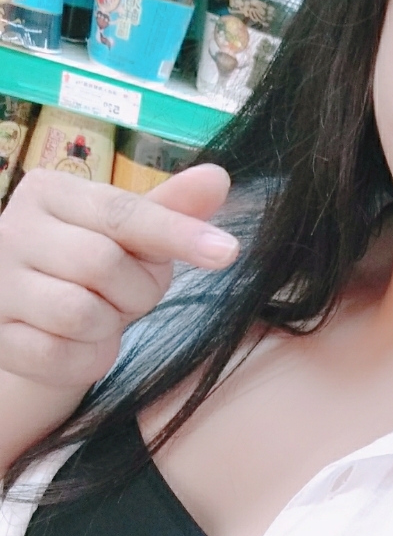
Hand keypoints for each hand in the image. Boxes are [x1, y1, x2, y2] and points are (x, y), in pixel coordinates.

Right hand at [0, 164, 238, 390]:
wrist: (42, 320)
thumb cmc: (96, 266)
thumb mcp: (136, 233)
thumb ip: (174, 208)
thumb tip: (219, 177)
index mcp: (51, 192)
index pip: (123, 212)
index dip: (179, 234)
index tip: (229, 251)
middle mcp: (12, 230)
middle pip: (102, 263)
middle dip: (138, 289)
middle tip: (132, 293)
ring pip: (79, 314)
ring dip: (110, 325)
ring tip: (103, 314)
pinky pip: (58, 356)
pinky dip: (88, 358)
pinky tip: (83, 344)